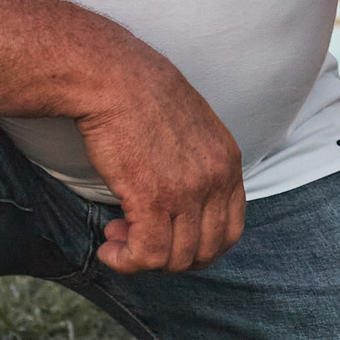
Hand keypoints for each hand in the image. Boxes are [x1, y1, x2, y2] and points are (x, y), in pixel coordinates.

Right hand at [70, 51, 246, 274]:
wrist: (114, 78)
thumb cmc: (142, 98)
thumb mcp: (192, 130)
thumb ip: (199, 166)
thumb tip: (183, 206)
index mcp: (228, 162)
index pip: (231, 230)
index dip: (197, 246)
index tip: (168, 238)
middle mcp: (216, 179)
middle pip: (206, 251)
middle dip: (170, 256)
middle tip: (137, 237)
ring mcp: (189, 191)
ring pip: (176, 258)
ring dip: (143, 258)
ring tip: (117, 235)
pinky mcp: (154, 199)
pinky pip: (148, 254)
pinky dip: (126, 260)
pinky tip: (109, 246)